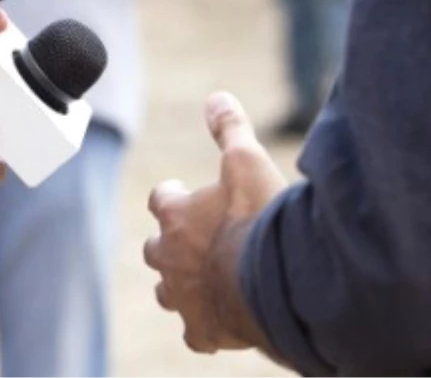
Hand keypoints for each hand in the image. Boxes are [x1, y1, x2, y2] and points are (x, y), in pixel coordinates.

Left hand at [144, 92, 288, 354]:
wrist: (275, 281)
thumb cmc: (259, 219)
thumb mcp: (247, 161)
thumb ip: (230, 129)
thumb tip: (215, 97)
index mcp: (174, 215)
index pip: (161, 199)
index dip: (173, 195)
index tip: (185, 193)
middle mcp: (168, 257)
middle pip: (155, 249)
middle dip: (170, 243)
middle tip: (195, 239)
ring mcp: (183, 297)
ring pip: (168, 292)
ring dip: (181, 284)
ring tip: (206, 279)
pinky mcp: (203, 330)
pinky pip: (195, 334)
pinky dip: (205, 327)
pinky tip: (221, 324)